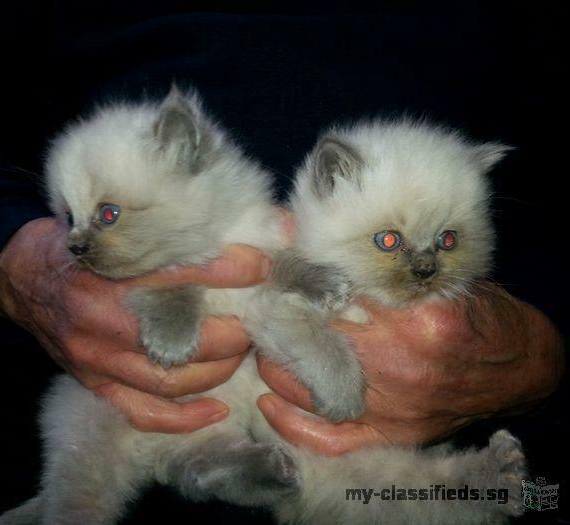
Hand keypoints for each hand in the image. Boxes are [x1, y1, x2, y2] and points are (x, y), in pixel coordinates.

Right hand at [0, 217, 271, 433]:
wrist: (18, 274)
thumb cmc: (73, 242)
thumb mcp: (111, 220)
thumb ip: (166, 224)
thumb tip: (243, 217)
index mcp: (104, 270)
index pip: (181, 273)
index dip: (232, 269)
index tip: (262, 264)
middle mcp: (98, 320)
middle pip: (182, 339)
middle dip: (232, 332)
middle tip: (256, 319)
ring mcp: (94, 359)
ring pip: (170, 379)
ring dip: (217, 370)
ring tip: (241, 351)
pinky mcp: (92, 382)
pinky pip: (142, 412)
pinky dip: (184, 417)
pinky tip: (217, 409)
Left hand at [257, 284, 562, 455]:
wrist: (521, 365)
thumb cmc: (477, 314)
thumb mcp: (439, 277)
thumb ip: (385, 271)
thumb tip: (320, 248)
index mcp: (415, 319)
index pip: (338, 297)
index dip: (302, 284)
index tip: (283, 274)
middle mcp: (402, 365)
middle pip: (317, 341)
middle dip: (285, 322)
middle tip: (268, 306)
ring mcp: (395, 407)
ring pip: (312, 388)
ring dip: (278, 365)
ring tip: (266, 343)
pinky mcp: (393, 433)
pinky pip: (331, 438)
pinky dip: (294, 425)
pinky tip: (269, 403)